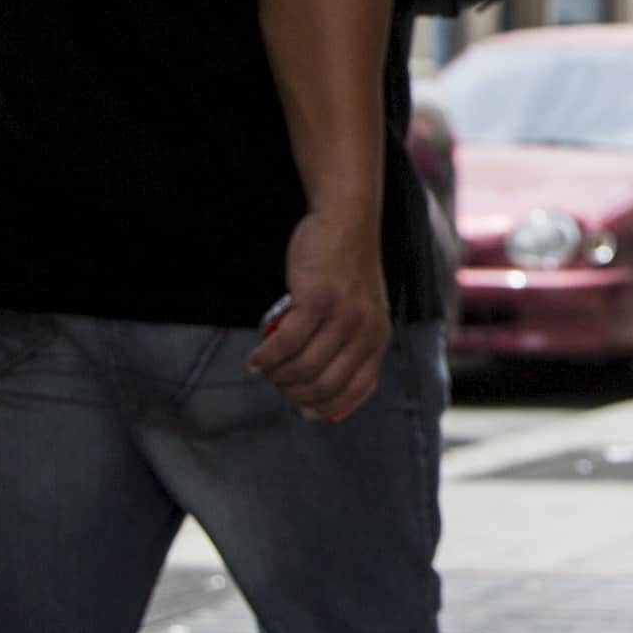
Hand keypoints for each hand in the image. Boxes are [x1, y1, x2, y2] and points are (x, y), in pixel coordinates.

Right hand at [248, 207, 389, 421]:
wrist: (346, 221)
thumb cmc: (344, 270)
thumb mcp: (360, 312)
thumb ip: (345, 350)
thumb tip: (312, 410)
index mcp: (378, 337)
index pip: (355, 390)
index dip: (325, 406)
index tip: (301, 408)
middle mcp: (366, 331)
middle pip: (323, 385)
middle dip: (293, 392)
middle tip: (275, 383)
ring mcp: (343, 316)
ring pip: (302, 368)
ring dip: (276, 375)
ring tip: (263, 369)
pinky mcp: (317, 301)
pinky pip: (284, 344)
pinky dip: (265, 357)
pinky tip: (254, 359)